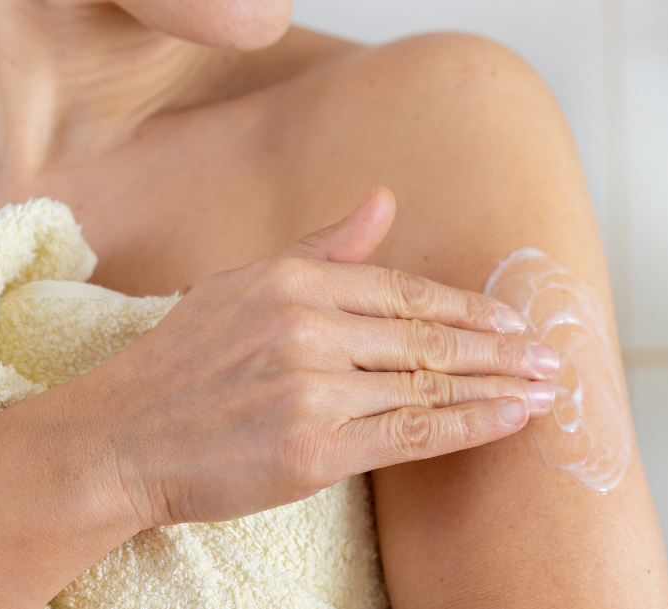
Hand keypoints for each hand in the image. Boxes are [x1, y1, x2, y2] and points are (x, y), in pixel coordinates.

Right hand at [74, 187, 557, 527]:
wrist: (120, 436)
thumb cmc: (181, 363)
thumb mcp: (244, 283)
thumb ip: (323, 247)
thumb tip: (381, 201)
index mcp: (294, 280)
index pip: (404, 290)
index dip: (467, 307)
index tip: (510, 319)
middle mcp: (308, 328)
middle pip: (428, 336)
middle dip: (499, 348)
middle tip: (547, 355)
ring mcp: (313, 390)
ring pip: (430, 384)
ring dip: (498, 386)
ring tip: (543, 388)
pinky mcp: (314, 450)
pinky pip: (411, 434)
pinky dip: (470, 426)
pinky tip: (508, 419)